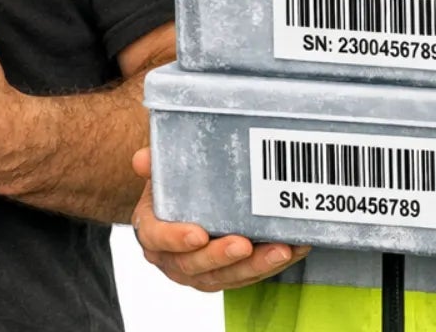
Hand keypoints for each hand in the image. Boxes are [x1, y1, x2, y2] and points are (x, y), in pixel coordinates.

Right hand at [130, 147, 308, 289]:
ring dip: (255, 266)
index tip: (198, 234)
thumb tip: (142, 160)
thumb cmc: (172, 189)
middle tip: (245, 244)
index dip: (176, 239)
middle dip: (222, 256)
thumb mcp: (160, 172)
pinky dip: (271, 266)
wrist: (182, 205)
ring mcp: (200, 272)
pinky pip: (248, 276)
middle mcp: (172, 259)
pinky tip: (293, 250)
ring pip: (226, 276)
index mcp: (151, 231)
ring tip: (281, 250)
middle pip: (194, 265)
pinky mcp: (226, 276)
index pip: (157, 238)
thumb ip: (154, 165)